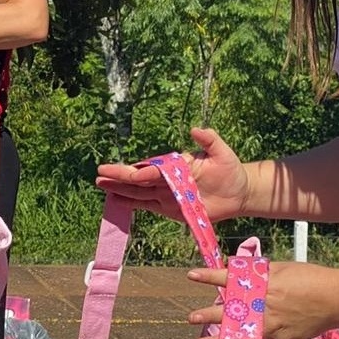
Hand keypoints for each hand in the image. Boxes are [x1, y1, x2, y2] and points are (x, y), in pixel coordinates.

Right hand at [96, 127, 249, 222]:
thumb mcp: (222, 152)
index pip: (153, 170)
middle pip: (139, 180)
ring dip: (120, 191)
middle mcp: (167, 180)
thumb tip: (196, 129)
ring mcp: (166, 195)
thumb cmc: (230, 170)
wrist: (238, 192)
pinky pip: (147, 206)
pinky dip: (131, 204)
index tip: (124, 172)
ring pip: (138, 193)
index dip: (137, 172)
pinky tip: (117, 201)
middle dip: (119, 178)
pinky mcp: (170, 209)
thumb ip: (209, 140)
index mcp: (175, 165)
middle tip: (99, 175)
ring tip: (101, 186)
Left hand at [186, 261, 338, 338]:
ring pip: (241, 337)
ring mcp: (275, 327)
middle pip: (231, 313)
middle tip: (191, 318)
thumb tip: (236, 269)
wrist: (338, 299)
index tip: (191, 275)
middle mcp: (266, 307)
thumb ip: (259, 272)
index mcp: (265, 285)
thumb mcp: (284, 268)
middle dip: (208, 315)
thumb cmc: (312, 278)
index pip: (230, 279)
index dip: (209, 276)